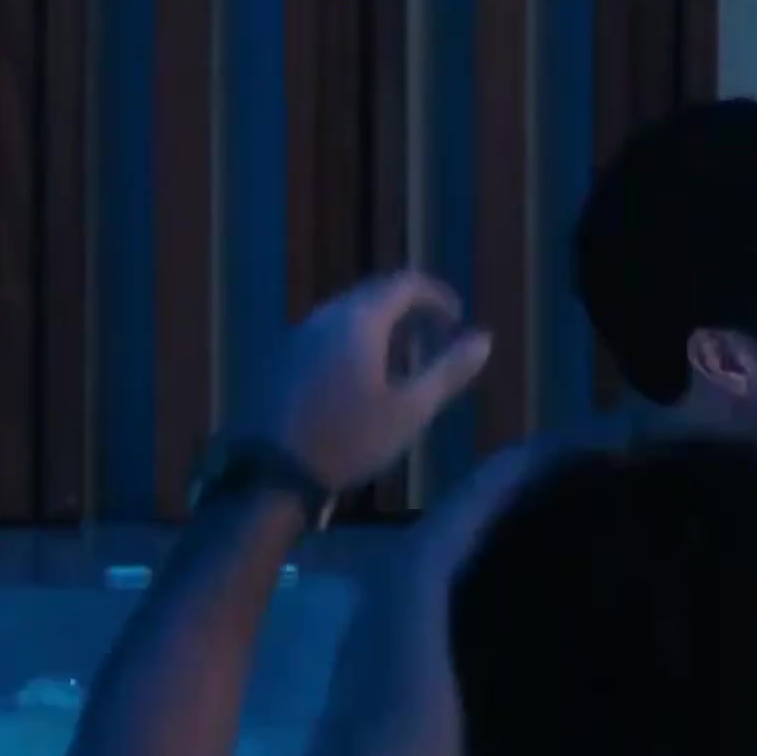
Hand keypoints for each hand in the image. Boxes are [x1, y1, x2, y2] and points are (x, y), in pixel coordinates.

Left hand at [262, 270, 492, 495]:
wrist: (272, 471)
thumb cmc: (350, 439)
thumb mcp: (411, 410)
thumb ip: (449, 370)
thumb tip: (483, 339)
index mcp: (359, 320)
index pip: (404, 283)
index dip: (437, 295)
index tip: (457, 318)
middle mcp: (325, 316)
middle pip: (373, 294)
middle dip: (409, 308)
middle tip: (433, 336)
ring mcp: (297, 336)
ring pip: (346, 314)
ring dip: (380, 326)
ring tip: (401, 359)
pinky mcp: (279, 359)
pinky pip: (325, 334)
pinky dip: (352, 341)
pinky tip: (359, 377)